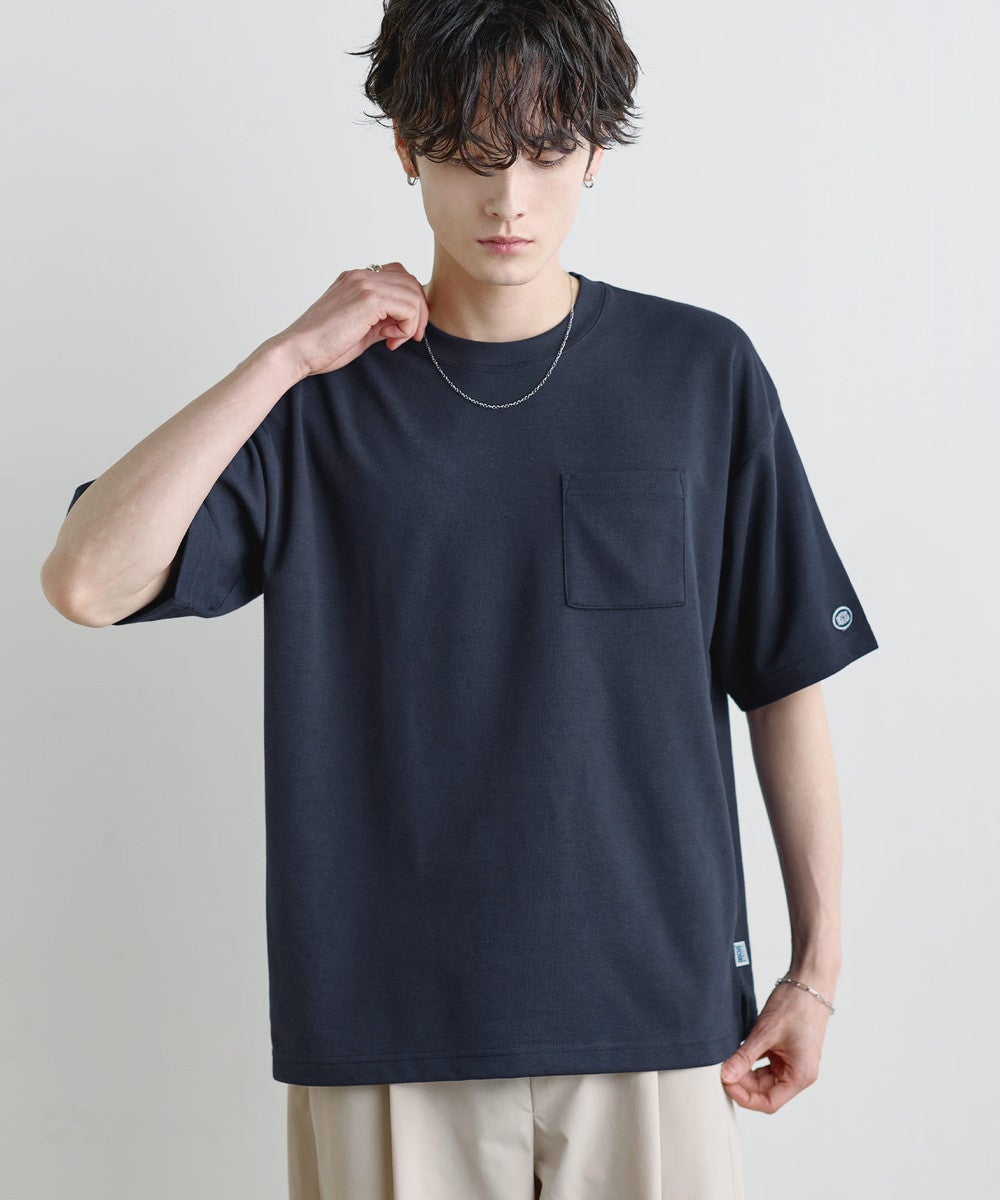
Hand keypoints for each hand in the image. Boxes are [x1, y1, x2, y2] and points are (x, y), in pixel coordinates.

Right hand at [273, 263, 429, 378]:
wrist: (298, 351)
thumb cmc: (323, 345)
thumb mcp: (360, 329)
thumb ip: (381, 321)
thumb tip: (403, 323)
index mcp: (356, 279)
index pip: (399, 276)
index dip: (408, 303)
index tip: (402, 331)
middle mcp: (361, 276)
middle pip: (411, 282)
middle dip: (418, 313)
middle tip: (408, 337)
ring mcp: (365, 284)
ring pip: (413, 294)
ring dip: (413, 321)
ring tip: (394, 340)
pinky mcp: (369, 299)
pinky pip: (409, 307)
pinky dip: (407, 326)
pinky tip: (389, 340)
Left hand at [718, 977, 833, 1112]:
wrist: (810, 981)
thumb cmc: (796, 1005)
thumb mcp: (766, 1032)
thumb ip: (745, 1057)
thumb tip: (726, 1076)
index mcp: (800, 1076)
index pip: (769, 1102)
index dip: (745, 1097)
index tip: (725, 1082)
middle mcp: (798, 1073)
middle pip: (764, 1091)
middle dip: (742, 1083)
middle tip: (721, 1069)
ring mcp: (792, 1062)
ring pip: (763, 1078)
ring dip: (745, 1072)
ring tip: (727, 1060)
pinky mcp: (786, 1050)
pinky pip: (765, 1064)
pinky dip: (751, 1061)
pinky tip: (737, 1052)